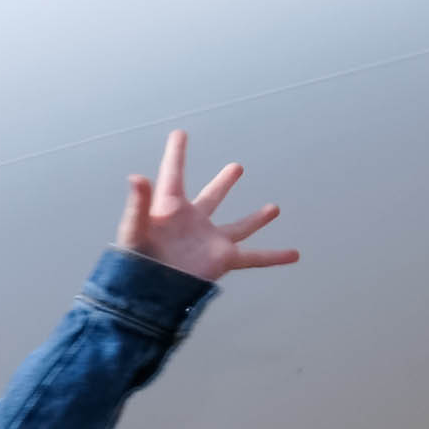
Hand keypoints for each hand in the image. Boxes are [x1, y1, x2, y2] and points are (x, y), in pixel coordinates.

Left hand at [115, 130, 295, 283]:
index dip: (176, 154)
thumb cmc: (134, 262)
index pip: (173, 174)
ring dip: (256, 219)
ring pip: (238, 227)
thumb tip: (135, 176)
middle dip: (223, 183)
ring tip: (274, 209)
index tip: (179, 134)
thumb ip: (137, 204)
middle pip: (211, 197)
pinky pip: (254, 257)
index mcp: (169, 209)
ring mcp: (210, 240)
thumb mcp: (134, 230)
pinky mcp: (222, 259)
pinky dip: (274, 256)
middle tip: (236, 168)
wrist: (145, 294)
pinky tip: (294, 254)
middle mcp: (192, 222)